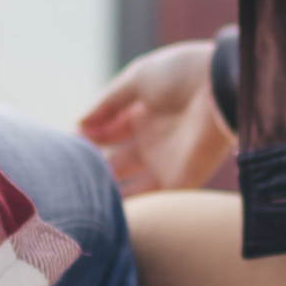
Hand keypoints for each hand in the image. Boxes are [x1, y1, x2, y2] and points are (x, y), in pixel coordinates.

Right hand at [77, 40, 235, 195]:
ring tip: (74, 197)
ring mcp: (165, 163)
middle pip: (113, 162)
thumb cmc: (182, 74)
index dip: (85, 138)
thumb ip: (107, 103)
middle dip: (90, 168)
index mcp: (143, 113)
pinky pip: (150, 202)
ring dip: (104, 190)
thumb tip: (78, 123)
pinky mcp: (180, 182)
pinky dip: (127, 208)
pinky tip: (99, 211)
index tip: (63, 144)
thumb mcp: (137, 79)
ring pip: (127, 185)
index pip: (106, 132)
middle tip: (63, 175)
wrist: (222, 85)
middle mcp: (152, 140)